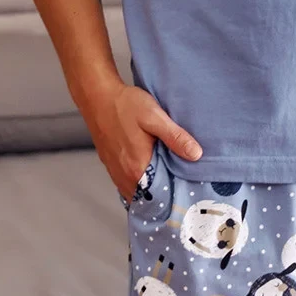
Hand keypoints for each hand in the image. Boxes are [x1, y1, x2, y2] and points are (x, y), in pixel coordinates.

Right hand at [81, 79, 202, 202]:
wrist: (98, 97)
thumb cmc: (125, 105)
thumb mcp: (155, 117)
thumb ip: (175, 137)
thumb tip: (196, 154)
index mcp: (137, 167)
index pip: (159, 196)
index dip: (175, 197)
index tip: (188, 193)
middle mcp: (124, 175)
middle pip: (149, 197)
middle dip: (165, 196)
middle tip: (183, 188)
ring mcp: (116, 172)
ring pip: (138, 192)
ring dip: (152, 190)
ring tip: (170, 182)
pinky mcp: (112, 166)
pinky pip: (129, 184)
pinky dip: (141, 184)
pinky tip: (152, 173)